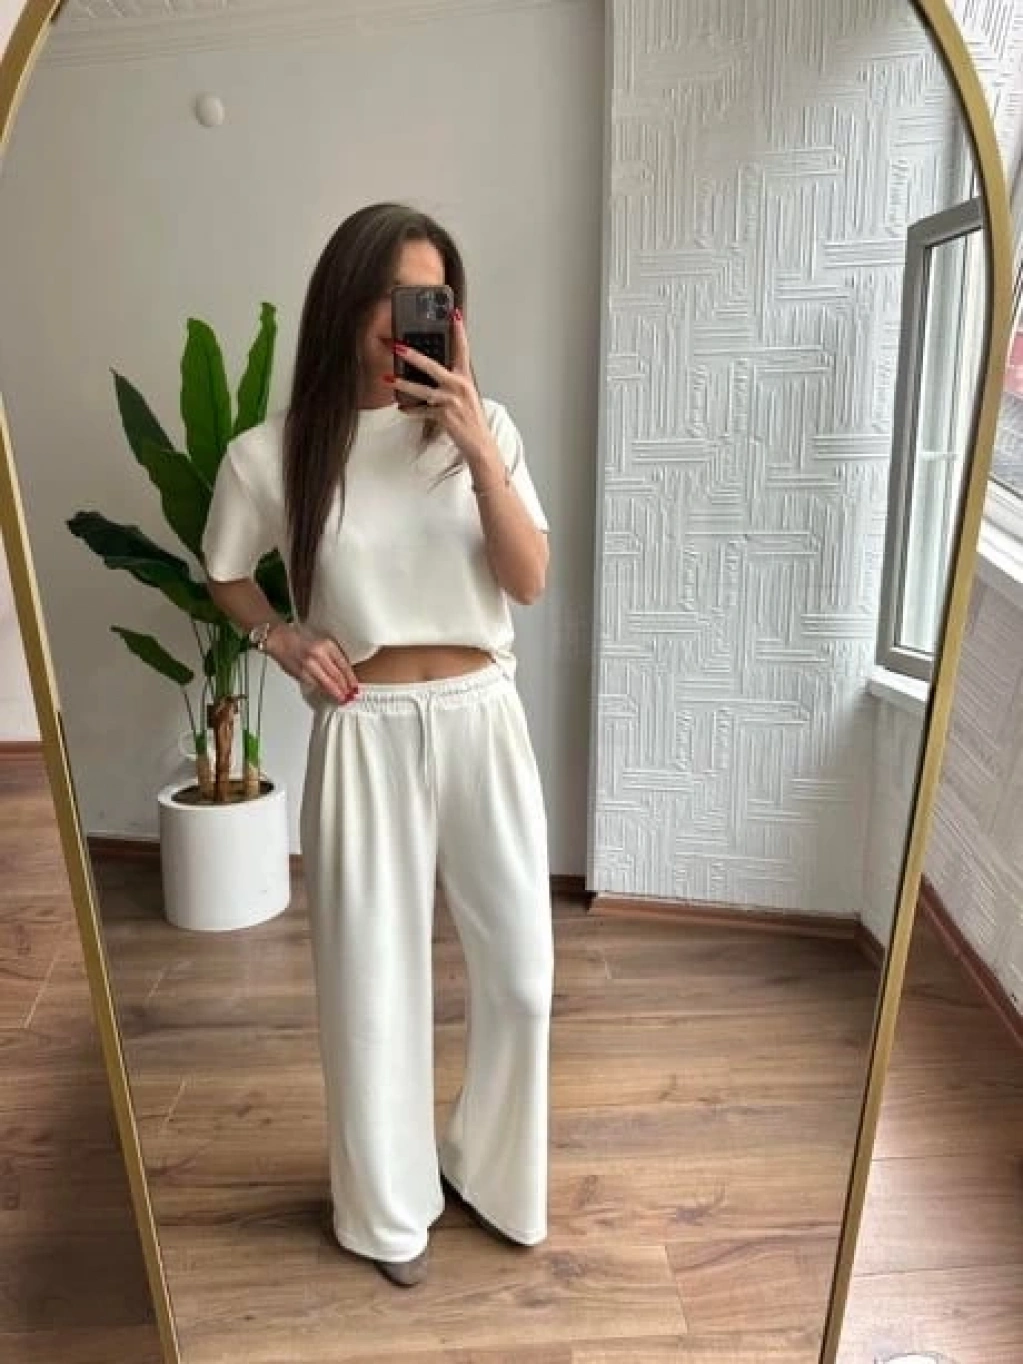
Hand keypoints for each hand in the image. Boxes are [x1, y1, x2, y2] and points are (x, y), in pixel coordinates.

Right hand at [265, 624, 358, 704]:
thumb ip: (332, 653)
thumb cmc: (299, 637)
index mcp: (326, 644)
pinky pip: (314, 685)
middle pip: (336, 676)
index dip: (350, 678)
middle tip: (350, 696)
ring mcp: (308, 666)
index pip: (343, 664)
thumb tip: (343, 670)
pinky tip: (327, 693)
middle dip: (344, 688)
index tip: (354, 686)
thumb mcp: (321, 639)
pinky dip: (322, 690)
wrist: (278, 638)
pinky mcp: (300, 674)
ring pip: (325, 683)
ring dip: (334, 692)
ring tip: (341, 698)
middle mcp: (318, 655)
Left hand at [387, 309, 499, 473]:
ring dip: (403, 384)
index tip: (453, 313)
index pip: (462, 349)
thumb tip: (432, 375)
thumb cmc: (471, 419)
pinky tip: (402, 409)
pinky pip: (421, 411)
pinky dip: (411, 410)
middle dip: (413, 355)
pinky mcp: (444, 415)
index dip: (458, 330)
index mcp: (465, 378)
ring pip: (422, 390)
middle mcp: (459, 386)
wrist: (480, 444)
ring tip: (388, 379)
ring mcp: (451, 401)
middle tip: (398, 346)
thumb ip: (452, 382)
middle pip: (432, 366)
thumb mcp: (466, 396)